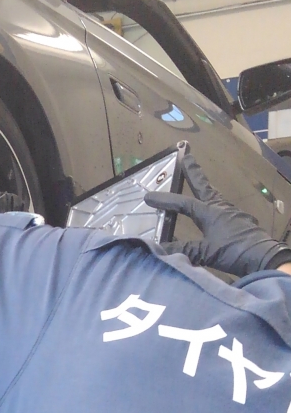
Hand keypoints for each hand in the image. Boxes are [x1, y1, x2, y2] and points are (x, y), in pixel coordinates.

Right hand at [145, 150, 290, 277]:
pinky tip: (213, 212)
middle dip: (193, 171)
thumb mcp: (205, 252)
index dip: (165, 200)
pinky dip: (213, 204)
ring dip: (203, 188)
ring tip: (197, 182)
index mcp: (209, 212)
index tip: (148, 196)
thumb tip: (161, 249)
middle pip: (203, 186)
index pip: (183, 203)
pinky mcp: (240, 221)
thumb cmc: (233, 251)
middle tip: (186, 155)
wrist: (264, 256)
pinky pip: (222, 208)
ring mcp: (232, 213)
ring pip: (213, 195)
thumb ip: (184, 249)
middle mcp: (220, 207)